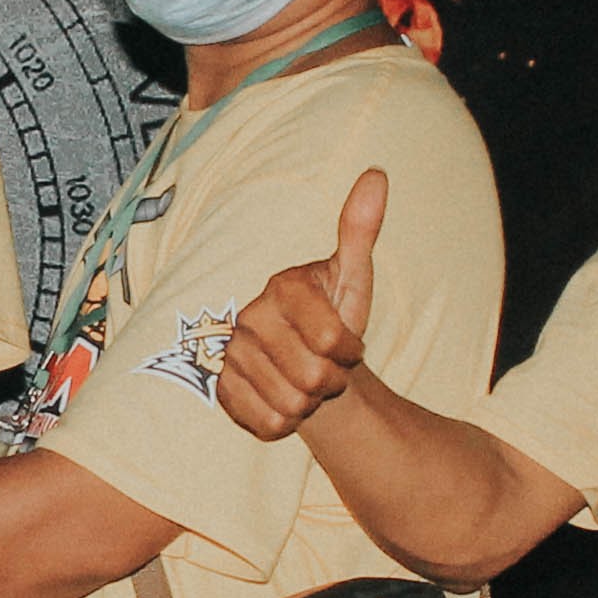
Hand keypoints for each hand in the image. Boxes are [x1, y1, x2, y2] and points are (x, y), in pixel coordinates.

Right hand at [216, 169, 384, 441]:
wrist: (305, 365)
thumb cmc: (335, 319)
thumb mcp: (353, 277)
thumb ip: (360, 230)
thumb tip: (377, 174)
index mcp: (282, 286)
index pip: (333, 340)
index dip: (350, 351)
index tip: (347, 343)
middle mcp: (248, 317)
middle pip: (313, 377)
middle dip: (332, 381)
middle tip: (328, 367)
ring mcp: (230, 356)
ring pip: (291, 405)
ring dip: (310, 404)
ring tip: (306, 384)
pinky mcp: (220, 392)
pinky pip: (267, 424)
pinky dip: (286, 422)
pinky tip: (285, 401)